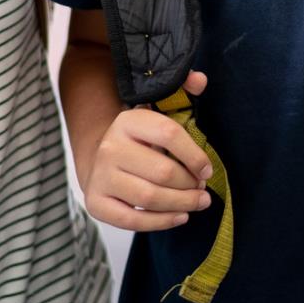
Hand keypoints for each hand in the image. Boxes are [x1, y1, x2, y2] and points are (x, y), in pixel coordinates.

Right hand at [82, 69, 213, 231]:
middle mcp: (111, 147)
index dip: (195, 155)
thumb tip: (200, 80)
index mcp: (129, 120)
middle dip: (190, 185)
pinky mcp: (96, 202)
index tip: (208, 170)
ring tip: (197, 203)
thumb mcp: (159, 111)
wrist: (100, 159)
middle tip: (203, 191)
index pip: (169, 134)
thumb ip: (182, 92)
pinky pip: (133, 220)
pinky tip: (179, 217)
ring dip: (181, 204)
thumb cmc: (141, 140)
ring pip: (150, 197)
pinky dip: (161, 222)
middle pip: (163, 172)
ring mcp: (101, 176)